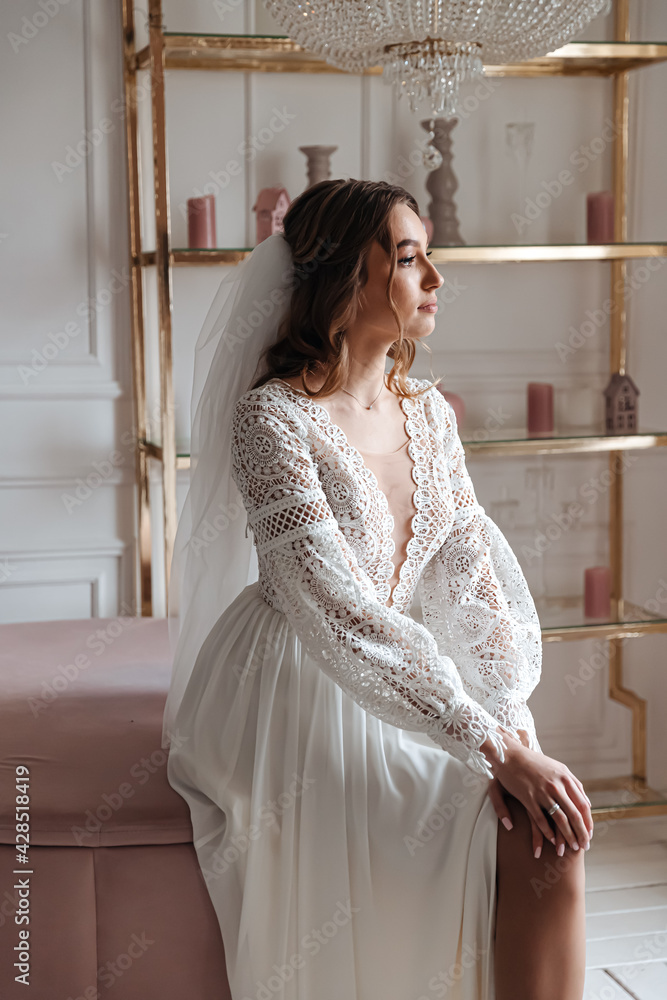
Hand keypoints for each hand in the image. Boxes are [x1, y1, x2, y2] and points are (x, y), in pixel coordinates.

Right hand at [487, 728, 593, 858]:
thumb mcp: (557, 768)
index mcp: (565, 777)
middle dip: (581, 833)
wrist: (509, 754)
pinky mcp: (528, 797)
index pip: (583, 804)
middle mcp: (557, 785)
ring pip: (560, 819)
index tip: (589, 833)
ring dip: (567, 836)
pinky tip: (552, 841)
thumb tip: (586, 802)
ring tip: (571, 848)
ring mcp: (542, 791)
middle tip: (585, 846)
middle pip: (575, 814)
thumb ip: (573, 784)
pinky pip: (540, 819)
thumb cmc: (534, 762)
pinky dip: (547, 832)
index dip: (588, 821)